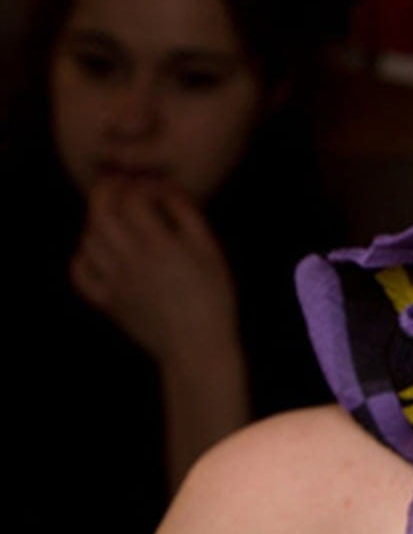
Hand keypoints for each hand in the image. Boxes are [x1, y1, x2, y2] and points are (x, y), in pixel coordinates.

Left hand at [70, 176, 240, 373]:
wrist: (197, 347)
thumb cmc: (212, 297)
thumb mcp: (210, 249)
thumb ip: (186, 214)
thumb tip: (165, 190)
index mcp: (159, 245)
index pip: (132, 198)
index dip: (142, 185)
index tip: (156, 189)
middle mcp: (130, 260)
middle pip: (100, 213)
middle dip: (107, 192)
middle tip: (121, 186)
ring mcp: (115, 282)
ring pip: (88, 239)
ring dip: (97, 220)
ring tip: (116, 217)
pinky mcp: (107, 302)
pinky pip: (80, 274)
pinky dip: (84, 256)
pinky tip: (101, 251)